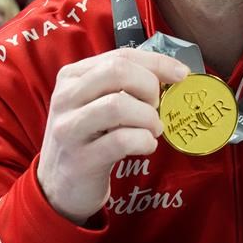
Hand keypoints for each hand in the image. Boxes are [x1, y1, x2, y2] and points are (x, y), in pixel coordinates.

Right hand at [37, 48, 188, 224]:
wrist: (61, 186)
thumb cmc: (90, 136)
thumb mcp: (99, 102)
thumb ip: (127, 83)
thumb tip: (175, 71)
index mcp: (72, 76)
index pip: (121, 56)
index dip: (157, 63)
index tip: (181, 74)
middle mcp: (65, 98)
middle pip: (117, 72)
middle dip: (149, 87)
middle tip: (156, 106)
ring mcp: (69, 129)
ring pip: (118, 105)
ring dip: (148, 117)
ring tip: (153, 128)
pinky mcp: (80, 160)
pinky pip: (121, 141)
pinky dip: (144, 141)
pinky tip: (146, 145)